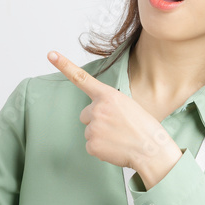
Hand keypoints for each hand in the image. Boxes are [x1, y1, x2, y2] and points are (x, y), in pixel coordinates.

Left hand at [48, 50, 181, 176]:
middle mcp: (98, 108)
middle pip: (85, 115)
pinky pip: (90, 146)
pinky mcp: (92, 144)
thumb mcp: (128, 105)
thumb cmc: (143, 128)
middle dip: (96, 121)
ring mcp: (93, 127)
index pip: (82, 78)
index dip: (65, 65)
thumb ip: (109, 104)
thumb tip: (96, 114)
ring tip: (119, 138)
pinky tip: (115, 148)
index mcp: (108, 96)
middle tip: (117, 128)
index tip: (51, 55)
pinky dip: (101, 149)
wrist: (152, 150)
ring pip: (89, 131)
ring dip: (100, 135)